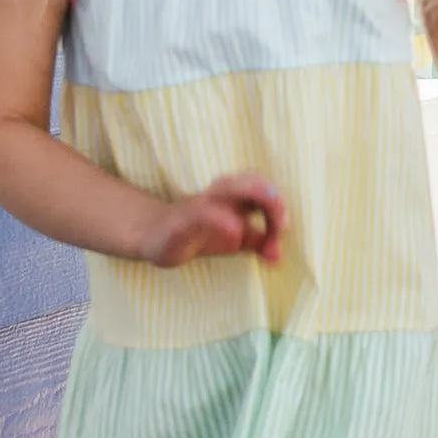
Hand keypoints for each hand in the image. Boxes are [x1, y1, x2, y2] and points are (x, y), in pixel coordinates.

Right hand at [145, 175, 287, 268]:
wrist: (155, 237)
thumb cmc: (198, 234)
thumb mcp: (235, 240)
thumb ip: (258, 244)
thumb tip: (278, 257)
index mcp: (236, 197)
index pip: (264, 188)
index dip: (279, 206)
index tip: (281, 232)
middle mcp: (220, 194)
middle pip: (251, 180)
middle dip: (273, 198)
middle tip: (282, 225)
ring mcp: (201, 204)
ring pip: (229, 187)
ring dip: (257, 197)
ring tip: (274, 221)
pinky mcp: (182, 219)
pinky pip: (203, 212)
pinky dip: (222, 219)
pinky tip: (237, 232)